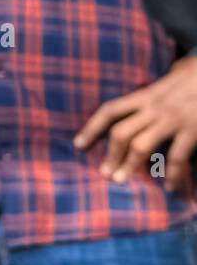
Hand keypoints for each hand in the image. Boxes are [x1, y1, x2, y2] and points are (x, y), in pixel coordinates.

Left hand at [74, 56, 196, 194]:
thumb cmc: (193, 78)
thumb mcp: (168, 81)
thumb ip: (151, 95)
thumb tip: (134, 106)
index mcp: (145, 95)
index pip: (110, 110)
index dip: (91, 128)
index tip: (78, 145)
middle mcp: (155, 106)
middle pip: (121, 132)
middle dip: (111, 155)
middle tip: (105, 174)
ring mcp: (173, 118)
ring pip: (141, 145)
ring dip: (130, 166)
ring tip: (122, 180)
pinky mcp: (193, 128)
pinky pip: (176, 156)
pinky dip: (172, 174)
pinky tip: (171, 186)